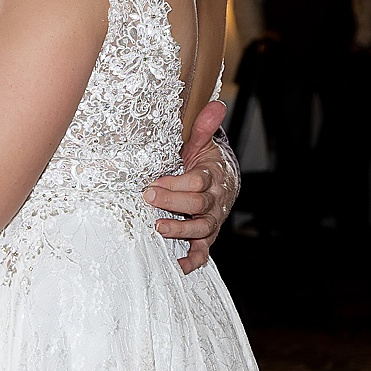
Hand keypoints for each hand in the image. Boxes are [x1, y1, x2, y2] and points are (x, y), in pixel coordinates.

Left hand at [144, 99, 237, 274]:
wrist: (222, 181)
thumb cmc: (204, 162)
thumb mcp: (201, 143)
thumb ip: (203, 127)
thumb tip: (216, 104)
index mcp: (213, 176)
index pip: (200, 181)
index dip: (178, 182)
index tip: (154, 181)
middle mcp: (215, 200)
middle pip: (199, 204)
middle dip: (174, 202)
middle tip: (149, 197)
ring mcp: (212, 220)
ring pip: (202, 228)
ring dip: (181, 230)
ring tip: (158, 227)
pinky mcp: (206, 236)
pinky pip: (203, 251)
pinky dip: (193, 260)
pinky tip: (178, 265)